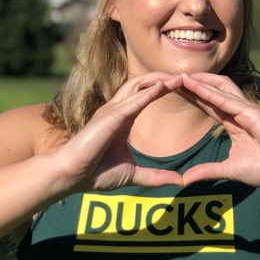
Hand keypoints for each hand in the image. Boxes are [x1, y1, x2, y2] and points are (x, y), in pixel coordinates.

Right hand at [58, 74, 184, 191]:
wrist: (72, 176)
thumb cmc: (96, 173)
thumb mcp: (133, 174)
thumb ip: (156, 177)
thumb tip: (179, 181)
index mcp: (123, 119)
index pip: (145, 95)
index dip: (163, 88)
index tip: (185, 86)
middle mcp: (117, 110)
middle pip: (142, 84)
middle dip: (164, 78)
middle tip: (187, 77)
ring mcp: (112, 111)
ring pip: (138, 86)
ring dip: (160, 80)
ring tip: (179, 77)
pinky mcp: (111, 117)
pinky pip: (133, 101)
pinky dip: (150, 92)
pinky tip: (164, 86)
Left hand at [179, 73, 259, 188]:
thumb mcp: (229, 170)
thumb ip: (207, 171)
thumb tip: (185, 179)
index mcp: (235, 123)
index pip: (209, 104)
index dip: (192, 96)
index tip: (173, 90)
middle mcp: (239, 112)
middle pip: (211, 92)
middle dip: (192, 85)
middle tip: (170, 79)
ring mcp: (246, 111)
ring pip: (218, 89)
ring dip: (198, 82)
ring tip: (179, 76)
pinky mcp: (252, 113)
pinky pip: (226, 99)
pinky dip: (208, 91)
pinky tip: (193, 85)